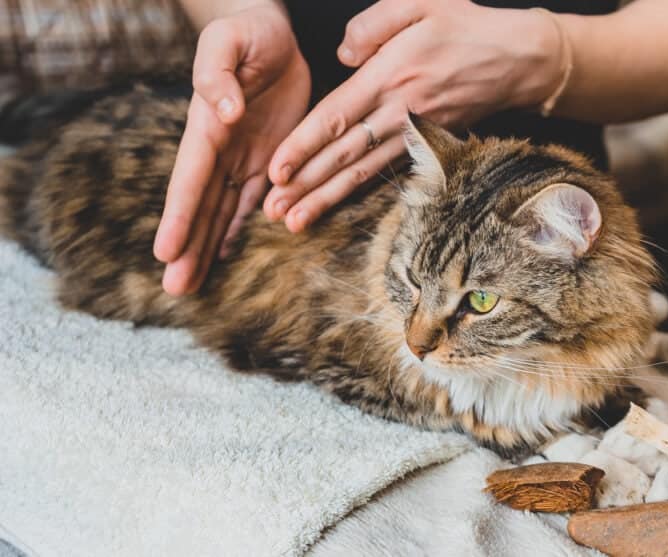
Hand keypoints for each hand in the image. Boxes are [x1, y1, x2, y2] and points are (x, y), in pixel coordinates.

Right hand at [154, 3, 310, 294]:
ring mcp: (240, 159)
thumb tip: (221, 111)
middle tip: (174, 289)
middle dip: (188, 247)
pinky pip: (249, 202)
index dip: (179, 216)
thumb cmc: (249, 32)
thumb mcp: (230, 41)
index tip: (164, 251)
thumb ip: (218, 72)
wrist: (272, 36)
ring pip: (220, 213)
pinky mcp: (265, 161)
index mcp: (208, 126)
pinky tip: (225, 255)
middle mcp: (220, 151)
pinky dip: (237, 229)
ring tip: (190, 284)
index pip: (190, 178)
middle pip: (200, 206)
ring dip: (206, 249)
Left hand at [264, 0, 565, 231]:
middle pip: (343, 155)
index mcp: (389, 76)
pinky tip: (335, 206)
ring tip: (294, 222)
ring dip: (326, 199)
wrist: (518, 60)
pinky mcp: (427, 144)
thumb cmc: (465, 27)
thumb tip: (341, 56)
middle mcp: (399, 112)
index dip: (303, 145)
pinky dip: (357, 192)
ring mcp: (414, 133)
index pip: (336, 117)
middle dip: (305, 184)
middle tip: (272, 210)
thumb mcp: (419, 2)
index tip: (276, 169)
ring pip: (362, 172)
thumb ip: (372, 24)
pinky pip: (384, 172)